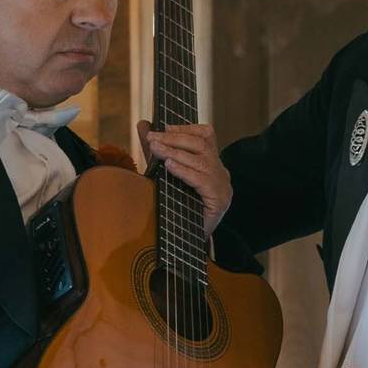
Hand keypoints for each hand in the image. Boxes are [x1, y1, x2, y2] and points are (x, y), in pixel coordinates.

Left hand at [138, 120, 231, 236]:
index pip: (206, 135)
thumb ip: (157, 149)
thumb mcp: (165, 172)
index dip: (185, 128)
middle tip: (152, 137)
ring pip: (202, 160)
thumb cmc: (176, 206)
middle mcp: (221, 172)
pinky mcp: (219, 200)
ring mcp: (223, 186)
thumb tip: (143, 123)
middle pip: (203, 144)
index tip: (163, 127)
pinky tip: (169, 166)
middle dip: (174, 139)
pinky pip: (202, 180)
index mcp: (212, 163)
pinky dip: (185, 171)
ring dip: (175, 152)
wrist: (186, 243)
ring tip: (156, 149)